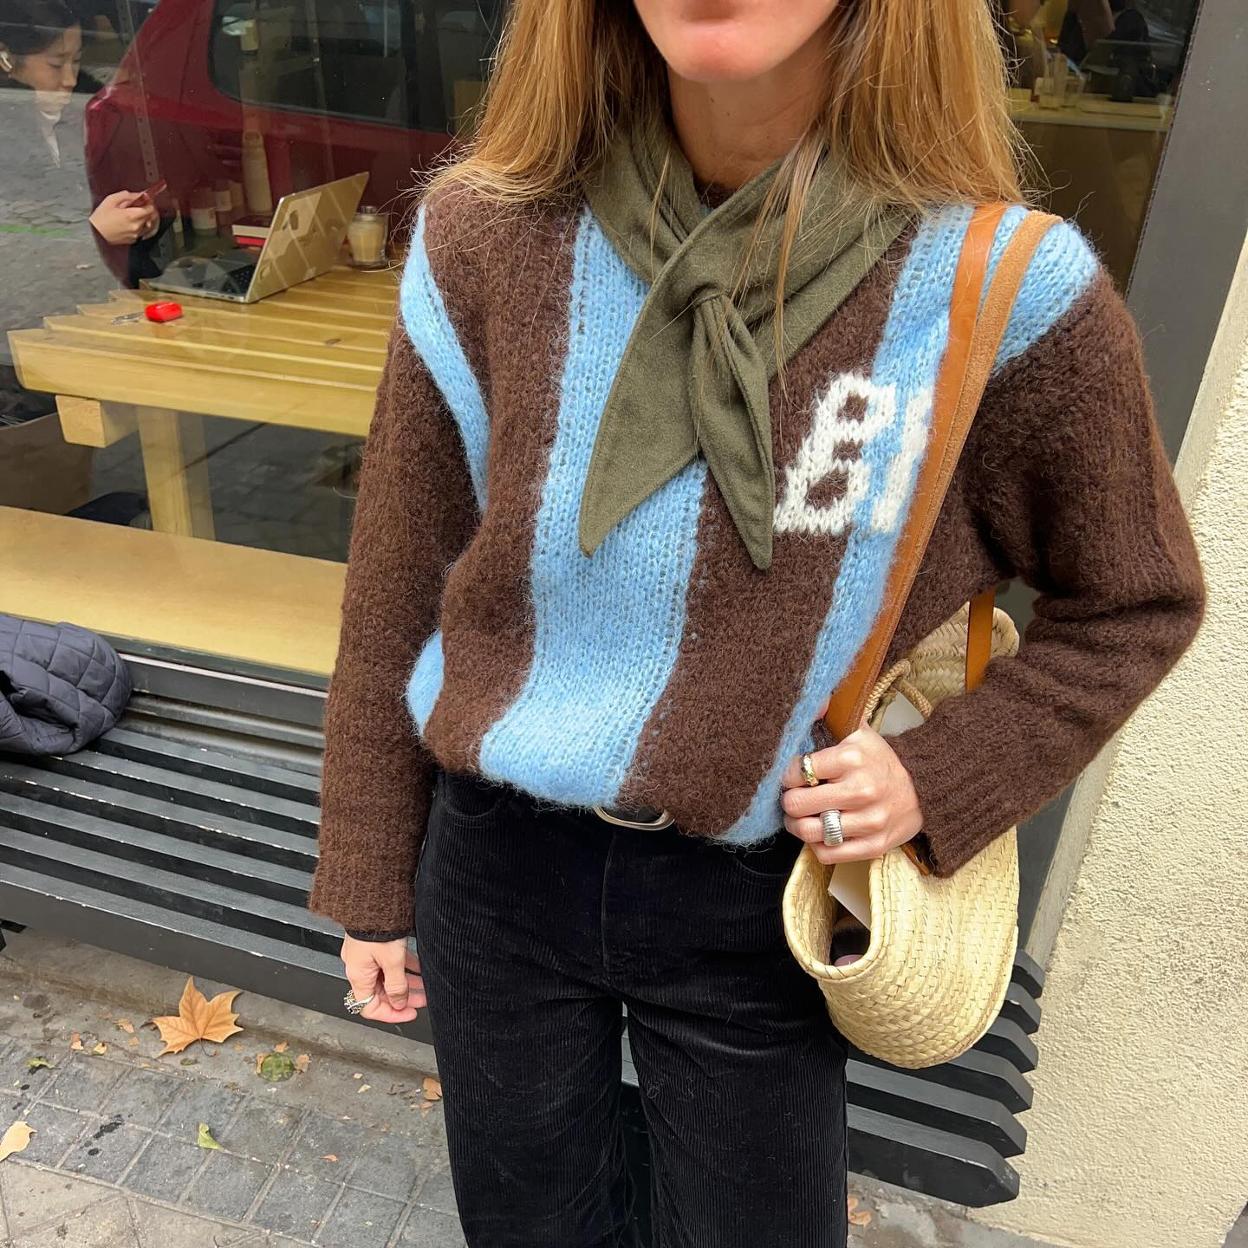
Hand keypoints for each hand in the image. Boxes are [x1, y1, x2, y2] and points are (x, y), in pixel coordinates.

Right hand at [89, 190, 160, 244]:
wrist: (94, 234)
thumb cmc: (100, 217)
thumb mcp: (111, 200)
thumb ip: (127, 196)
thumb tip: (140, 194)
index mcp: (131, 215)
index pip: (151, 209)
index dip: (149, 203)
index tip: (146, 200)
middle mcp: (136, 226)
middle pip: (151, 216)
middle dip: (147, 209)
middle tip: (139, 205)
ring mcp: (136, 235)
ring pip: (148, 224)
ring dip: (144, 218)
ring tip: (133, 214)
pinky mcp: (134, 240)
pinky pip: (142, 231)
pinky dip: (140, 226)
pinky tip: (129, 222)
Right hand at [340, 935, 425, 1023]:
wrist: (374, 898)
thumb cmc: (378, 927)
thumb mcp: (393, 961)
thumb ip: (397, 986)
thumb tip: (399, 1003)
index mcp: (358, 975)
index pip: (370, 1007)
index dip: (391, 1014)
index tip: (409, 1012)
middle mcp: (359, 967)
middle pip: (381, 992)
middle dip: (403, 998)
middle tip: (422, 999)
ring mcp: (366, 955)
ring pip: (387, 977)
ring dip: (406, 983)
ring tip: (425, 984)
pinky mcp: (374, 943)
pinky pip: (389, 962)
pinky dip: (404, 967)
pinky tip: (419, 967)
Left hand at [780, 713, 923, 866]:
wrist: (924, 788)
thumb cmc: (880, 761)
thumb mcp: (858, 731)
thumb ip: (832, 715)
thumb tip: (813, 701)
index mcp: (853, 758)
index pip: (798, 770)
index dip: (787, 775)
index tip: (793, 776)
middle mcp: (861, 790)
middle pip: (798, 804)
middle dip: (789, 802)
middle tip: (793, 798)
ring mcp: (869, 821)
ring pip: (810, 832)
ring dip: (798, 826)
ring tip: (802, 817)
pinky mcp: (875, 845)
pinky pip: (828, 853)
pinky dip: (817, 845)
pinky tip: (823, 832)